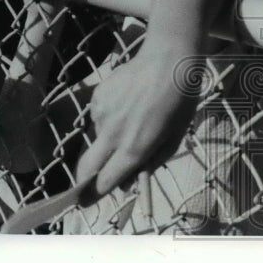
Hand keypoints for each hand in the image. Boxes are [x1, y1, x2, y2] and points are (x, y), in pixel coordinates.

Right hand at [75, 46, 201, 197]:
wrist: (167, 62)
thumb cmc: (179, 102)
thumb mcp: (173, 138)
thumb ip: (151, 161)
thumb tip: (131, 178)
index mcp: (135, 148)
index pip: (106, 180)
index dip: (96, 193)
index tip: (88, 201)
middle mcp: (113, 134)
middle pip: (86, 167)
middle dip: (83, 181)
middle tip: (84, 186)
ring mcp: (101, 115)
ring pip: (98, 139)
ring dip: (108, 140)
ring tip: (132, 121)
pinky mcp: (96, 99)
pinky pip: (98, 118)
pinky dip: (109, 120)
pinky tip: (126, 105)